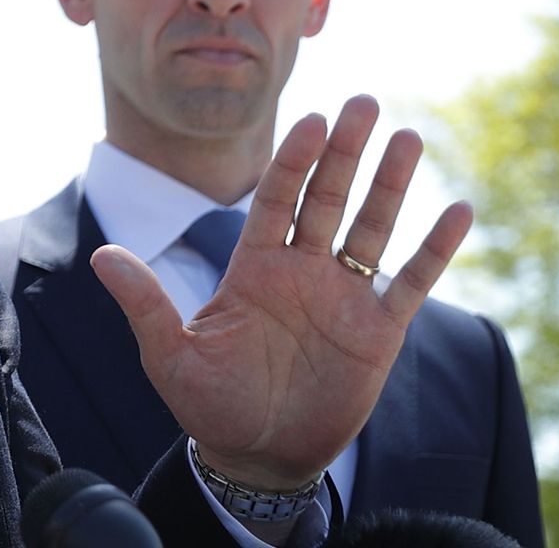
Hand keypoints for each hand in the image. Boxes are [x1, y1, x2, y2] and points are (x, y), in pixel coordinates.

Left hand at [90, 95, 472, 488]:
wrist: (257, 454)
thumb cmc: (209, 404)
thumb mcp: (170, 354)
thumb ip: (144, 303)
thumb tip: (100, 256)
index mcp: (253, 267)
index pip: (274, 199)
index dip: (293, 161)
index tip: (311, 119)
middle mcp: (300, 270)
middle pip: (326, 199)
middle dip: (344, 152)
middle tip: (363, 102)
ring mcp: (342, 297)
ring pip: (370, 227)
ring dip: (389, 185)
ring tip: (408, 138)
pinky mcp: (378, 331)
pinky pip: (410, 281)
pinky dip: (434, 249)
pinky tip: (457, 210)